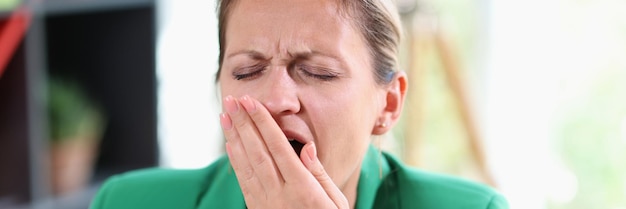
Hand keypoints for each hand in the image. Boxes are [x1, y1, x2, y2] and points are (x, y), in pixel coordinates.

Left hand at [220, 95, 348, 208]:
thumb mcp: (336, 202)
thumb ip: (319, 174)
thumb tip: (307, 147)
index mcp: (301, 188)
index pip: (277, 147)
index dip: (262, 123)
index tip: (251, 102)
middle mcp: (279, 193)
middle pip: (257, 151)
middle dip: (243, 123)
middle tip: (232, 99)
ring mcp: (264, 202)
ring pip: (246, 163)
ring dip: (234, 137)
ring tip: (225, 115)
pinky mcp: (256, 208)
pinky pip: (243, 180)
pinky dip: (235, 160)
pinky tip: (230, 144)